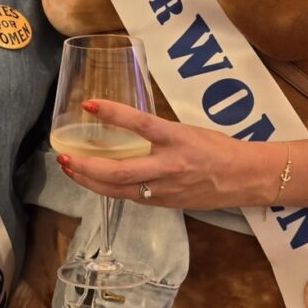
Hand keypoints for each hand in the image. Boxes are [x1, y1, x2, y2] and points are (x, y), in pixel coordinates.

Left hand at [56, 100, 278, 209]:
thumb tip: (124, 125)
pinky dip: (108, 189)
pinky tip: (93, 181)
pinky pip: (130, 197)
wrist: (243, 178)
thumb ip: (156, 132)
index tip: (89, 103)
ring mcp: (165, 189)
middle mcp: (169, 166)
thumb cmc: (216, 147)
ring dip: (90, 181)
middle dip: (86, 165)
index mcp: (176, 139)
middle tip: (64, 155)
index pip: (140, 123)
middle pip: (120, 171)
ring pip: (119, 190)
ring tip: (70, 169)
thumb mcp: (186, 130)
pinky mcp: (164, 204)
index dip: (113, 113)